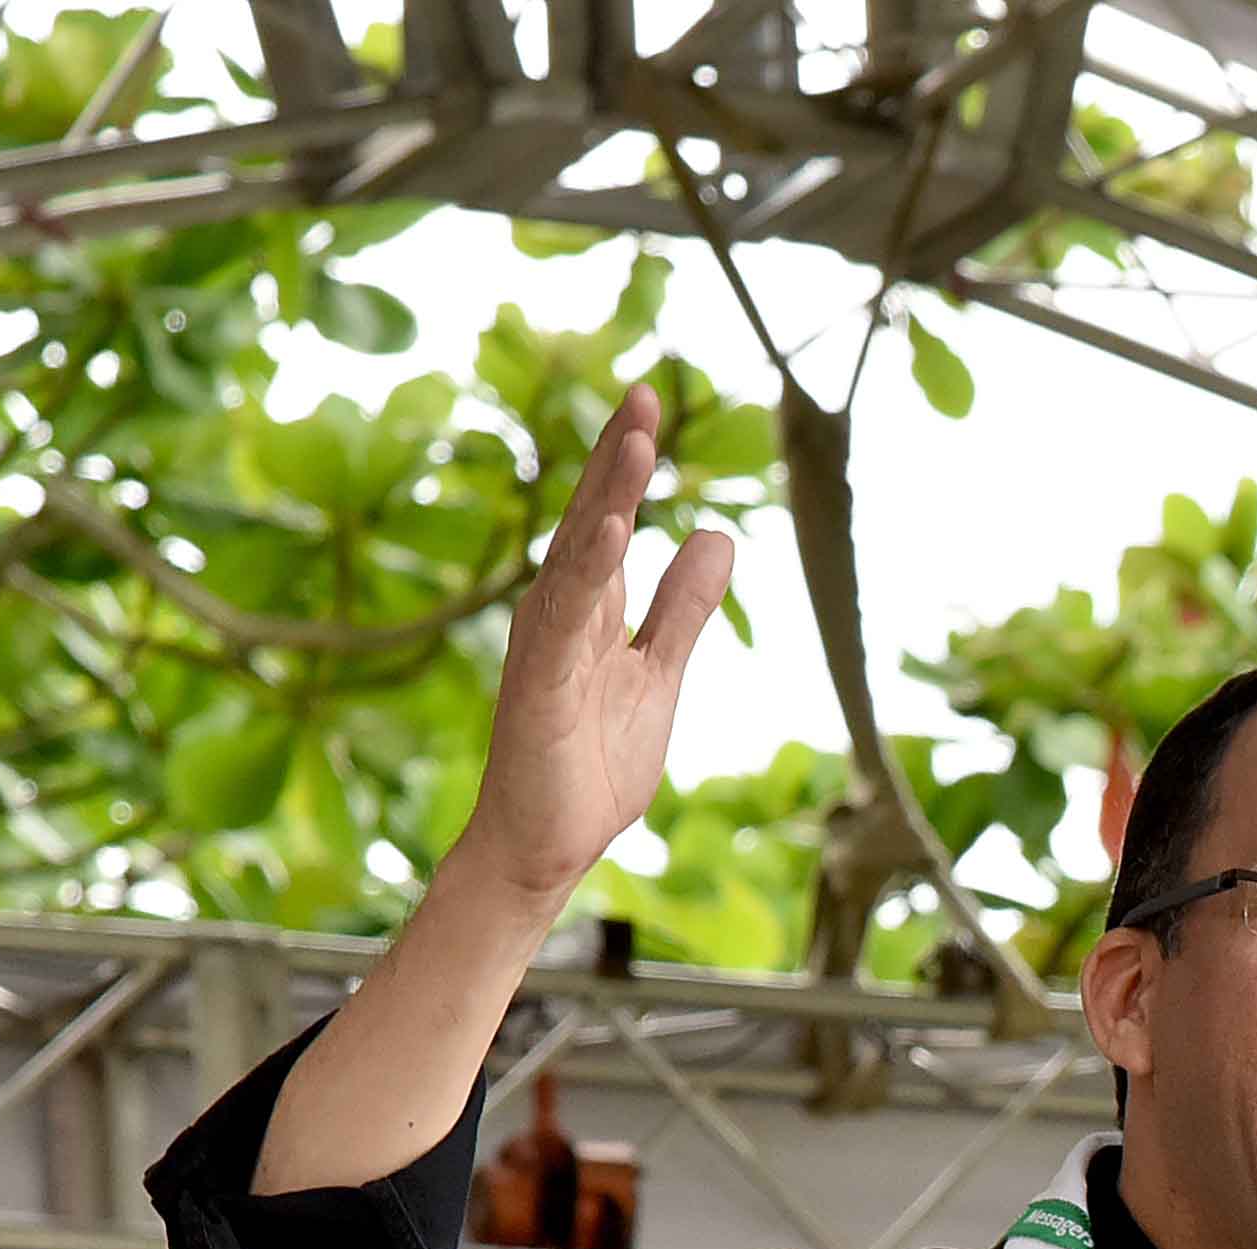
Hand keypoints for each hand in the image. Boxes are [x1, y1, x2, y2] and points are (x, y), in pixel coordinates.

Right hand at [449, 382, 733, 915]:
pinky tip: (607, 532)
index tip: (647, 406)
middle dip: (616, 459)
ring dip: (604, 501)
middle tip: (642, 393)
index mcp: (588, 611)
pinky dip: (585, 574)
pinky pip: (563, 622)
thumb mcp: (658, 672)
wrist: (548, 846)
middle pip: (589, 522)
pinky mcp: (540, 688)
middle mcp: (559, 616)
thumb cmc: (591, 763)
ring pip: (576, 560)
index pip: (609, 522)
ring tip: (634, 444)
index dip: (627, 466)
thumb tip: (715, 537)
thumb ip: (682, 609)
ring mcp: (546, 649)